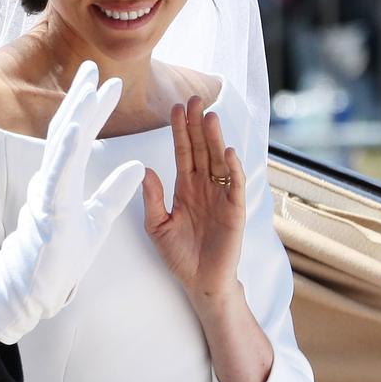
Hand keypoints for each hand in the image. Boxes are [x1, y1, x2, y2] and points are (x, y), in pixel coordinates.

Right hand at [0, 61, 144, 343]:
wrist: (39, 288)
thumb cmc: (62, 256)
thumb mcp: (98, 219)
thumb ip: (114, 192)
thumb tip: (139, 166)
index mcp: (64, 179)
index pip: (79, 136)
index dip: (92, 109)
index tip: (107, 83)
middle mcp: (52, 179)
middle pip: (66, 130)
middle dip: (79, 98)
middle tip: (91, 67)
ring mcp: (48, 193)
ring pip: (61, 147)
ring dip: (75, 115)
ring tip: (88, 88)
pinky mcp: (49, 210)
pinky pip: (58, 175)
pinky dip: (67, 150)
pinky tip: (75, 128)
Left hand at [141, 96, 245, 303]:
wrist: (200, 283)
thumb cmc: (179, 255)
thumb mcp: (157, 226)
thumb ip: (152, 199)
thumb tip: (145, 169)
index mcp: (185, 187)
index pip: (183, 151)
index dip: (180, 130)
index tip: (175, 107)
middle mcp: (204, 186)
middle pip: (201, 149)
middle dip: (197, 125)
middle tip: (195, 98)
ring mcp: (220, 196)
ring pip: (218, 161)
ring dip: (215, 139)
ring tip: (210, 117)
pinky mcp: (235, 210)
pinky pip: (234, 185)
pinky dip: (232, 168)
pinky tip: (228, 152)